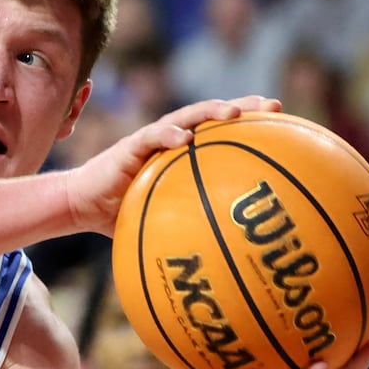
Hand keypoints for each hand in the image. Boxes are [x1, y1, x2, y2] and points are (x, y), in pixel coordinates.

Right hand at [65, 95, 280, 234]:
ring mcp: (152, 139)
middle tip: (274, 106)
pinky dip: (169, 135)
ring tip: (232, 113)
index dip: (254, 124)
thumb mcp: (166, 221)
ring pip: (187, 116)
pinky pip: (152, 136)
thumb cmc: (124, 214)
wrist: (83, 205)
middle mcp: (173, 140)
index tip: (285, 122)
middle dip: (245, 107)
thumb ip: (193, 228)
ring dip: (210, 111)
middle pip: (214, 115)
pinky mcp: (130, 146)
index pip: (225, 132)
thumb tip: (230, 262)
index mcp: (185, 153)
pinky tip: (185, 138)